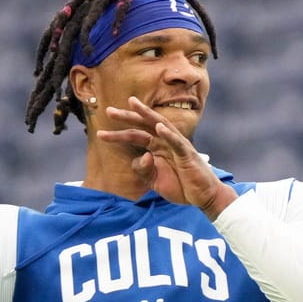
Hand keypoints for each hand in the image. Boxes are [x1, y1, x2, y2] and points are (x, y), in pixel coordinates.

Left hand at [97, 96, 236, 218]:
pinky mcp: (187, 155)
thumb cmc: (181, 186)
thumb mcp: (154, 181)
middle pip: (144, 125)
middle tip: (108, 110)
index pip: (135, 136)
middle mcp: (165, 142)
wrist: (202, 197)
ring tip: (133, 104)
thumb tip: (141, 157)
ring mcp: (177, 146)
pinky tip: (158, 126)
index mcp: (156, 147)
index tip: (100, 134)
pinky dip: (168, 134)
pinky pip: (177, 142)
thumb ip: (143, 169)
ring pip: (160, 125)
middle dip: (127, 117)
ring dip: (146, 114)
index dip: (118, 135)